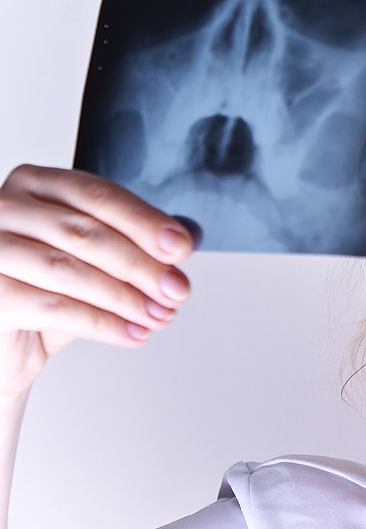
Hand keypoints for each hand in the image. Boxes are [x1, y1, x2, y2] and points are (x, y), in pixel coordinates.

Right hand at [0, 164, 194, 399]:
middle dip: (142, 266)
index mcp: (37, 184)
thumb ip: (138, 243)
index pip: (99, 195)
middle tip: (177, 290)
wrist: (8, 344)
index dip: (145, 222)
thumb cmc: (52, 292)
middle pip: (86, 233)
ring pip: (69, 271)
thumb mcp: (99, 261)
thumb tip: (185, 238)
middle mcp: (5, 208)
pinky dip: (101, 323)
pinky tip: (132, 333)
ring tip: (160, 316)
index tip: (182, 247)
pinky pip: (52, 307)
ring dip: (125, 298)